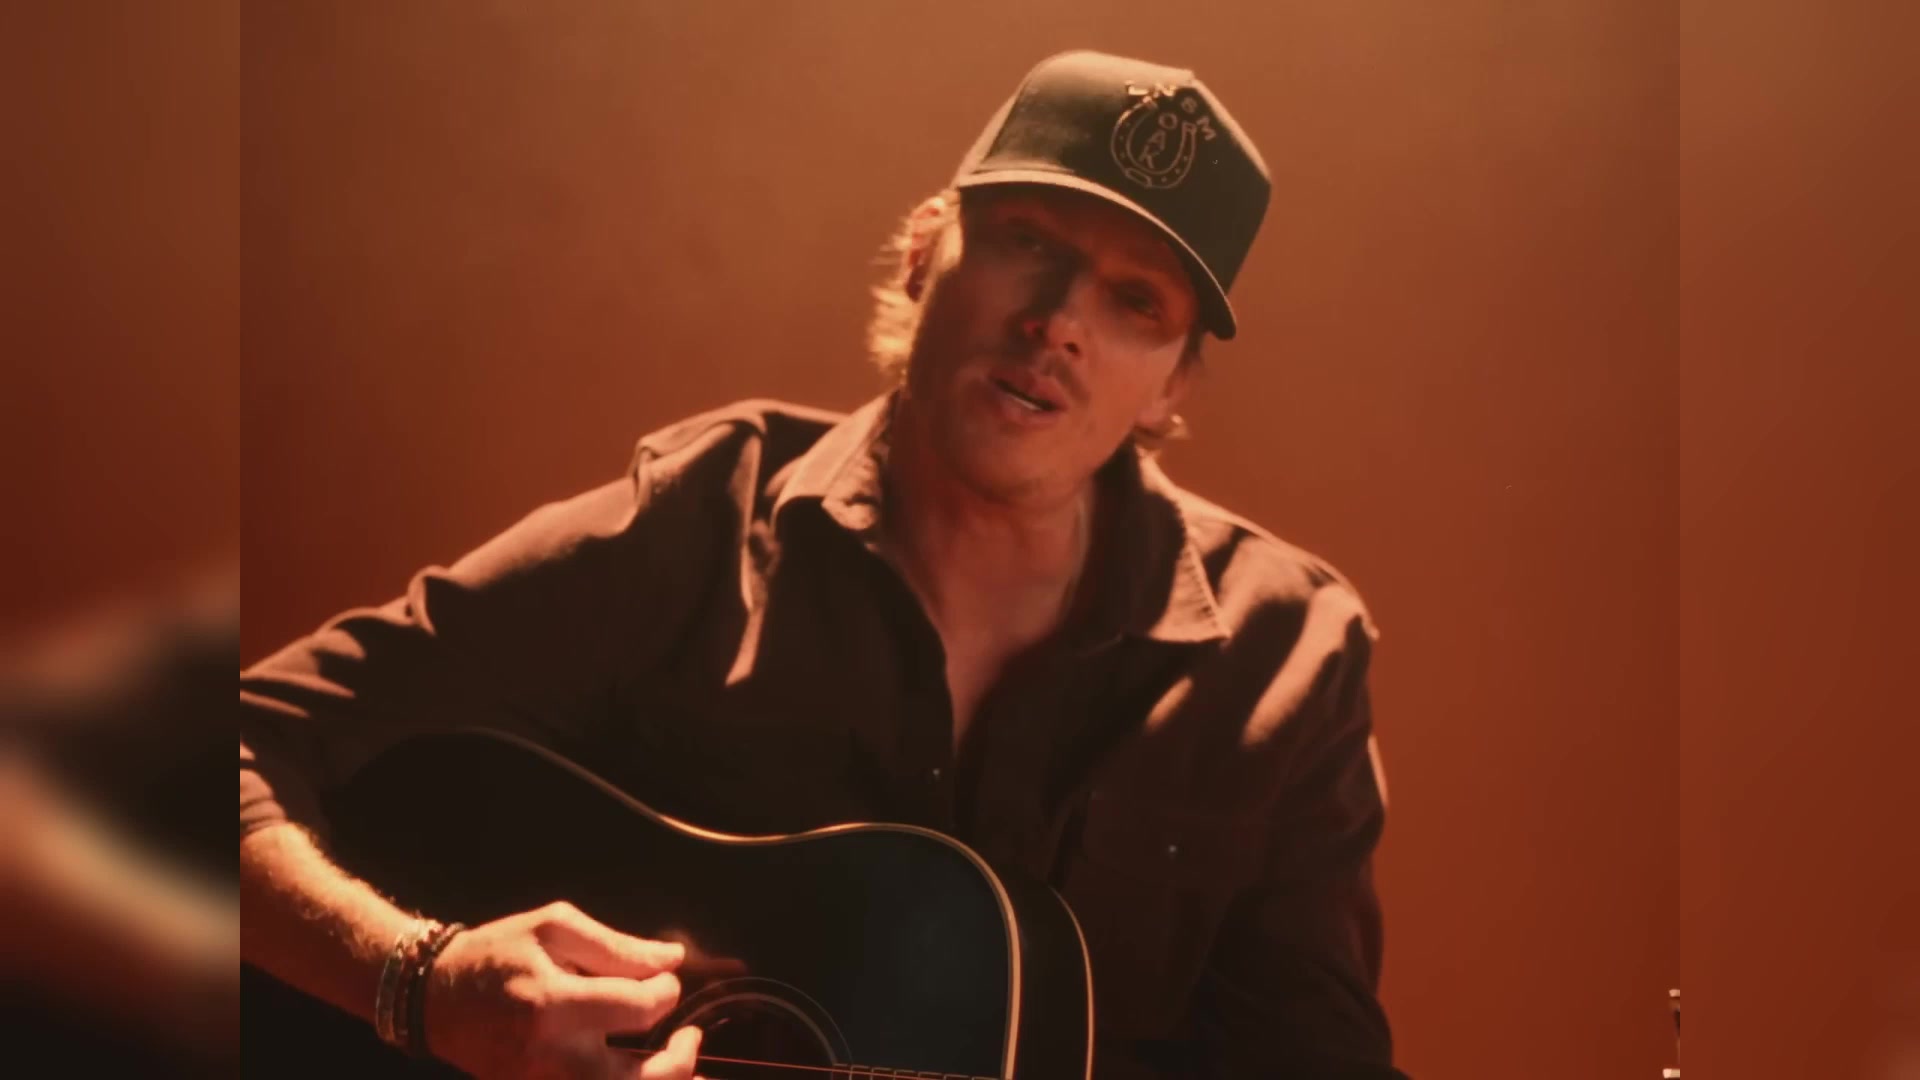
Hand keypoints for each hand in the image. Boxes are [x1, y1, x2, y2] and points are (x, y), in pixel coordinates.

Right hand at [421, 900, 704, 1078]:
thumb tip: (672, 959)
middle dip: (680, 1059)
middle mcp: (552, 1057)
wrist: (435, 998)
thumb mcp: (553, 928)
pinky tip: (645, 1075)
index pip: (638, 1008)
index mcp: (555, 1005)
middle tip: (692, 1035)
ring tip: (684, 1065)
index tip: (667, 980)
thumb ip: (617, 946)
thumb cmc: (498, 953)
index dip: (667, 992)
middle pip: (638, 1077)